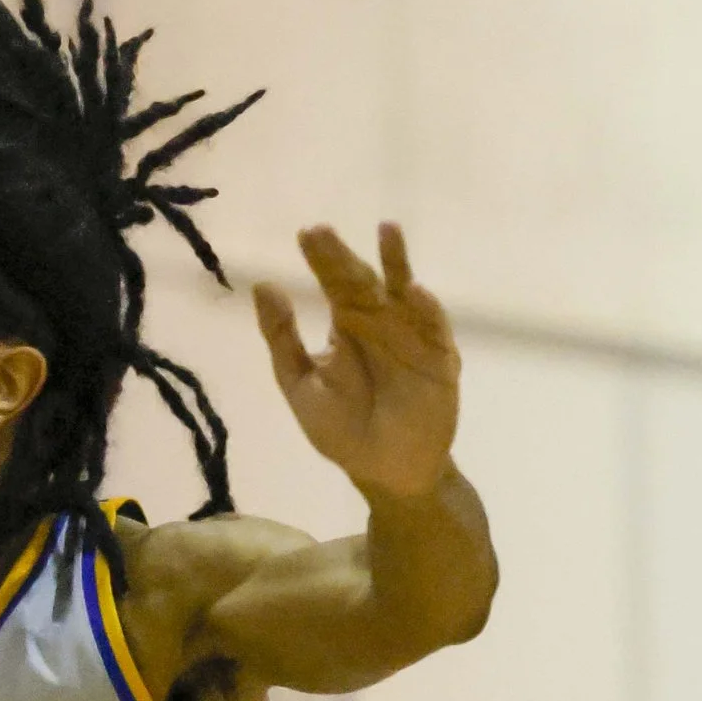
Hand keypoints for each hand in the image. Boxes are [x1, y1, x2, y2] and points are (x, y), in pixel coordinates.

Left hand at [253, 224, 460, 499]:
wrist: (384, 470)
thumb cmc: (341, 428)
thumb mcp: (300, 385)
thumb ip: (282, 339)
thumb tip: (261, 285)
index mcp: (347, 323)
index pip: (333, 282)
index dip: (321, 258)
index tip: (305, 233)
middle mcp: (381, 319)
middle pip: (362, 280)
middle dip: (343, 257)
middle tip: (322, 232)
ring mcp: (412, 334)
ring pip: (403, 291)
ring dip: (396, 262)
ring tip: (387, 231)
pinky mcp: (440, 357)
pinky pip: (433, 329)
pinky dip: (426, 309)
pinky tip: (413, 290)